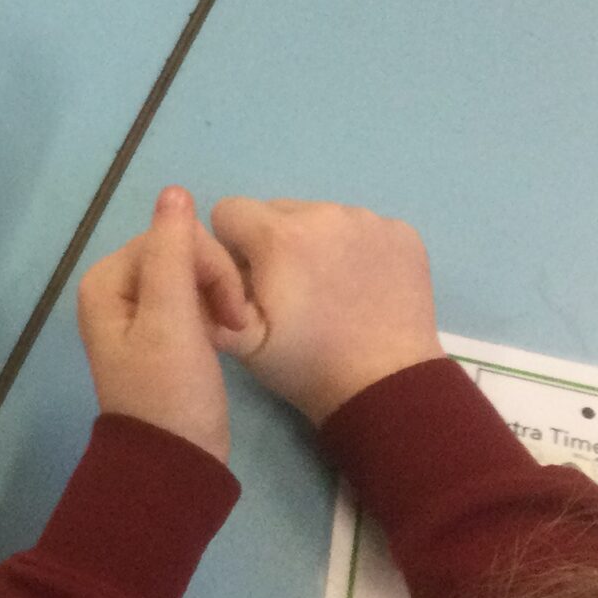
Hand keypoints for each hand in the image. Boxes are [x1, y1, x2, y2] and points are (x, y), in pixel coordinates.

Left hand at [75, 186, 260, 459]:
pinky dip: (214, 313)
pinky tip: (224, 338)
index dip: (210, 265)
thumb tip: (173, 190)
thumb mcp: (172, 319)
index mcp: (107, 282)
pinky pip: (194, 299)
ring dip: (220, 298)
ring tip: (232, 333)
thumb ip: (172, 253)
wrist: (176, 461)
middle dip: (216, 281)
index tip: (233, 310)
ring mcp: (138, 313)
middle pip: (180, 252)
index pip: (170, 238)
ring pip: (192, 274)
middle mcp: (115, 291)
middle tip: (237, 324)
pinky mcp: (162, 333)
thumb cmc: (172, 391)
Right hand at [208, 198, 442, 425]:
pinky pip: (362, 227)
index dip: (230, 247)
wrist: (385, 388)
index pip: (229, 211)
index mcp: (279, 235)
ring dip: (313, 243)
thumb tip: (194, 260)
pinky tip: (360, 288)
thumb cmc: (306, 365)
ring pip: (320, 216)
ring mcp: (369, 220)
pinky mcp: (403, 233)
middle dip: (271, 243)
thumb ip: (205, 292)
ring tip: (328, 292)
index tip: (248, 283)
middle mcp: (325, 212)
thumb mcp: (239, 341)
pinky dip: (354, 249)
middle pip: (275, 210)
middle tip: (289, 291)